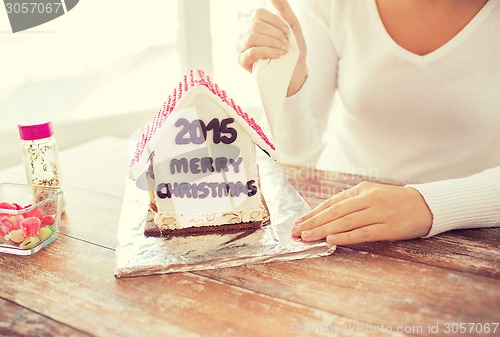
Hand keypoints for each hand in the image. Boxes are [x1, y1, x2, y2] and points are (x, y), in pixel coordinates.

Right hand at [237, 0, 307, 95]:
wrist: (295, 73)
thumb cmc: (293, 50)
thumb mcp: (292, 27)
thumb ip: (283, 9)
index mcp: (256, 24)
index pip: (259, 13)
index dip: (275, 21)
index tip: (287, 32)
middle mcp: (246, 33)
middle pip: (255, 25)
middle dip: (275, 34)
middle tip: (286, 45)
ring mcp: (242, 47)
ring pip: (252, 37)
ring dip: (272, 43)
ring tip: (283, 51)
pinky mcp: (242, 61)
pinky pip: (251, 52)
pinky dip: (267, 52)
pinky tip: (278, 56)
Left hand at [292, 181, 432, 244]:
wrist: (426, 205)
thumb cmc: (394, 201)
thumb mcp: (372, 193)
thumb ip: (351, 202)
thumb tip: (325, 215)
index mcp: (361, 190)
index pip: (332, 202)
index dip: (314, 213)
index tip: (299, 222)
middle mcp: (368, 199)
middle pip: (335, 212)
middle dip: (313, 222)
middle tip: (297, 231)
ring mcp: (378, 213)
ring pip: (345, 222)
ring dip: (324, 230)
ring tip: (308, 237)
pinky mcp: (388, 227)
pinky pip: (363, 232)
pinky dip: (346, 236)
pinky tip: (331, 239)